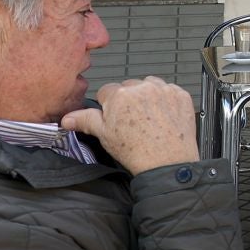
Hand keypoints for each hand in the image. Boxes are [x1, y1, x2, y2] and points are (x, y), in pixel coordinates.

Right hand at [60, 77, 199, 174]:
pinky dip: (166, 101)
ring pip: (149, 85)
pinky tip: (163, 117)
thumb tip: (68, 117)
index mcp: (119, 95)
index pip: (107, 91)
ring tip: (149, 119)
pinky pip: (169, 91)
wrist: (167, 163)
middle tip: (133, 121)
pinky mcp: (181, 95)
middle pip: (129, 87)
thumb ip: (85, 120)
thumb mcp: (104, 136)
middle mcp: (142, 87)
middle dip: (128, 100)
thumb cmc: (137, 152)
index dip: (109, 106)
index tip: (115, 117)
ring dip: (148, 96)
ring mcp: (163, 90)